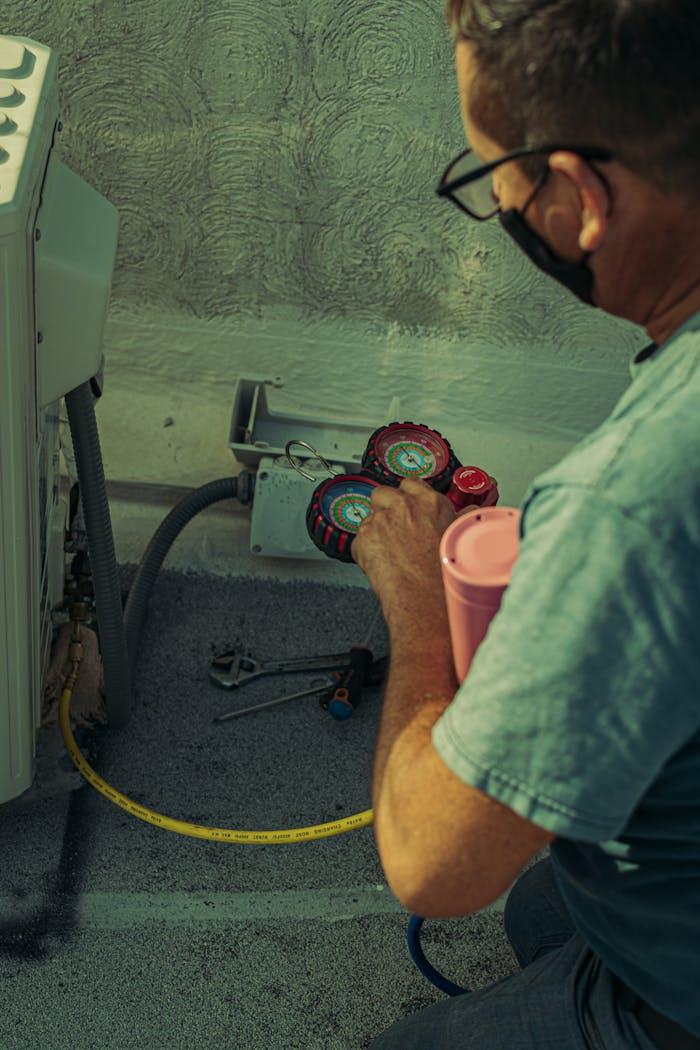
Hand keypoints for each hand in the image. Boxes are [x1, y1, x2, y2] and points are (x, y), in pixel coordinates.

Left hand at [352, 479, 455, 622]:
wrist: (426, 600)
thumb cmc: (445, 575)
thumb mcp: (461, 538)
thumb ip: (461, 518)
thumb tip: (470, 511)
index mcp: (430, 502)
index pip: (410, 484)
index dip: (406, 497)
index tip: (406, 509)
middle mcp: (404, 506)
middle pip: (382, 494)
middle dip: (384, 508)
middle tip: (392, 529)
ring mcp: (381, 520)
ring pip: (369, 518)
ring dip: (375, 532)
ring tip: (389, 553)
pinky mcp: (364, 538)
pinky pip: (358, 541)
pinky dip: (365, 552)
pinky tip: (381, 564)